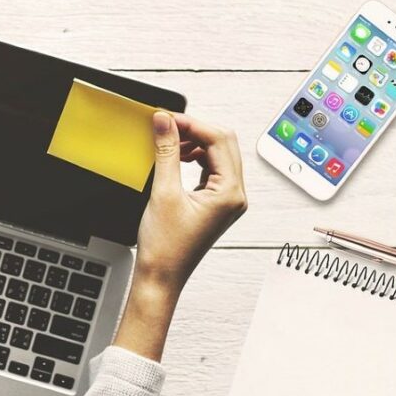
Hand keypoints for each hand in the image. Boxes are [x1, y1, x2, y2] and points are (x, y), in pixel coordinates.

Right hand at [113, 112, 247, 360]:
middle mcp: (235, 196)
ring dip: (195, 143)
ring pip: (217, 155)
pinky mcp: (216, 204)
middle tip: (167, 124)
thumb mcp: (163, 192)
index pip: (219, 140)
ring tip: (169, 141)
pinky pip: (211, 169)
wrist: (161, 277)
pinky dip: (194, 157)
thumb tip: (165, 122)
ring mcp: (227, 200)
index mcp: (231, 193)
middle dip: (195, 130)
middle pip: (223, 144)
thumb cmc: (166, 248)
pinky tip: (176, 157)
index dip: (192, 124)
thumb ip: (167, 151)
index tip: (167, 117)